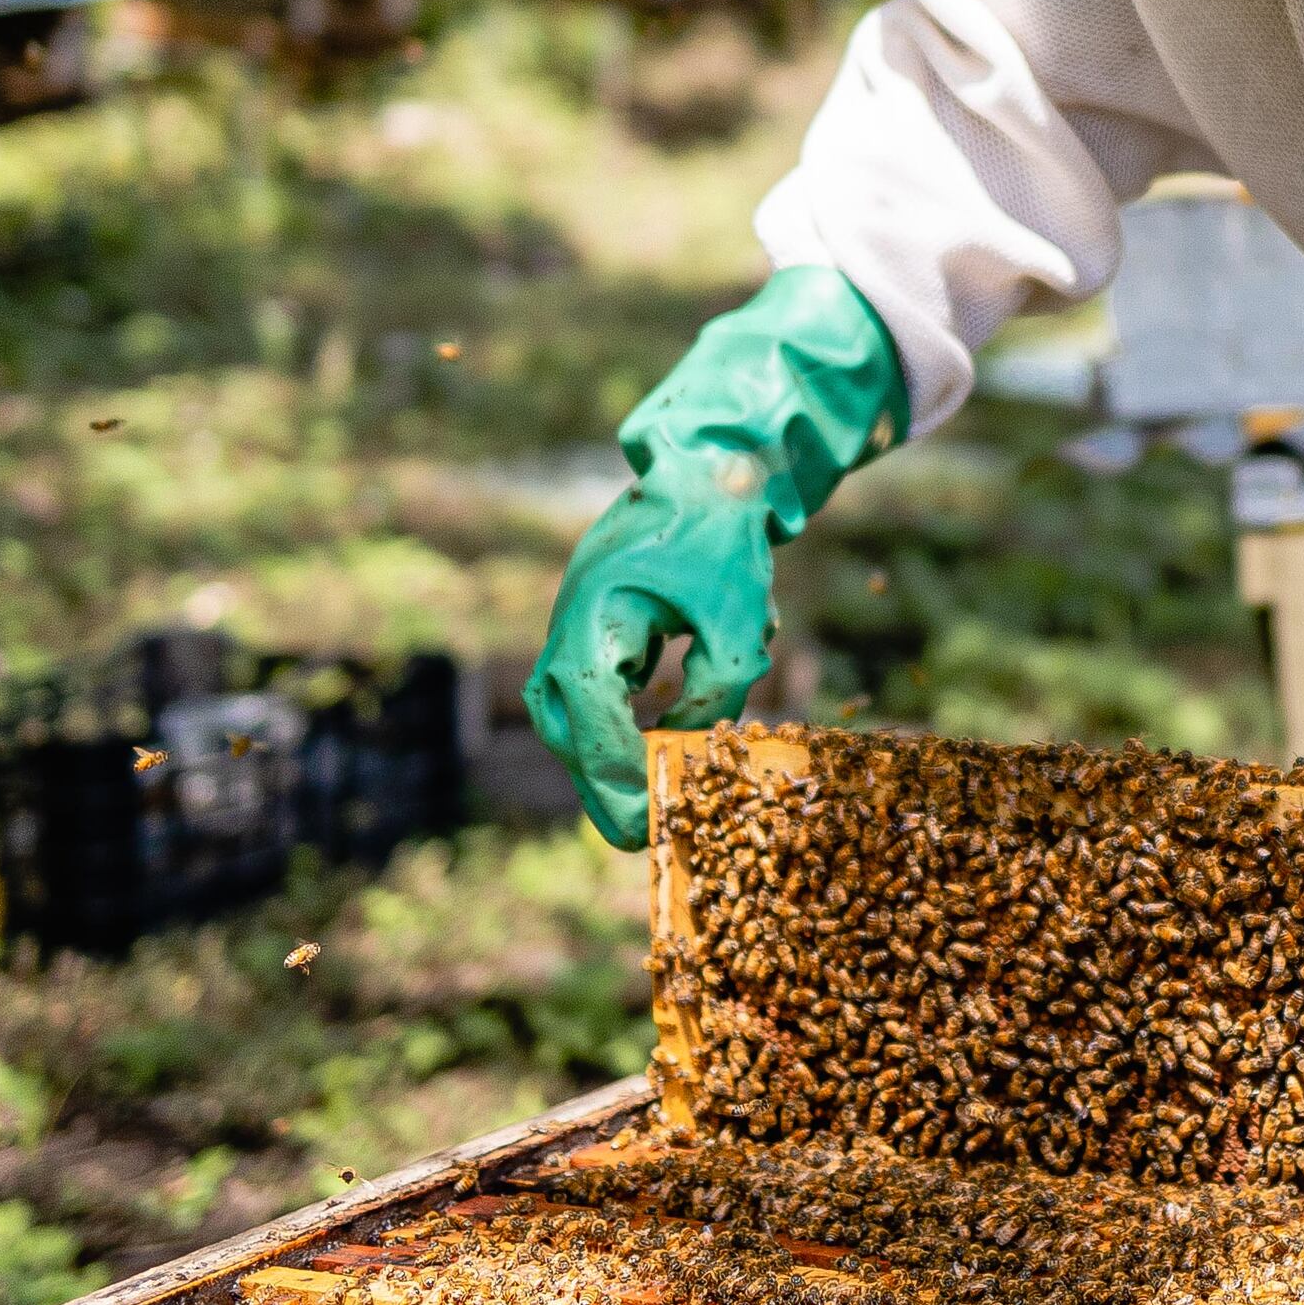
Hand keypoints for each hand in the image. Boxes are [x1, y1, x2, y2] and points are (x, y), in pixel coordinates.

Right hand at [524, 456, 782, 850]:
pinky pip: (584, 686)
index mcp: (597, 615)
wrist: (707, 468)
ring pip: (565, 707)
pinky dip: (604, 726)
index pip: (592, 714)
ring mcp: (571, 620)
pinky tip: (640, 754)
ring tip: (633, 809)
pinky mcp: (588, 621)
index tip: (639, 824)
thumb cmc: (725, 542)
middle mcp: (569, 621)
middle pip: (563, 722)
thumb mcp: (740, 625)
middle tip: (633, 836)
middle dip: (596, 783)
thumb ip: (715, 692)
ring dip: (596, 759)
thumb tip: (686, 746)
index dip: (613, 776)